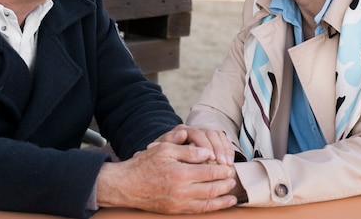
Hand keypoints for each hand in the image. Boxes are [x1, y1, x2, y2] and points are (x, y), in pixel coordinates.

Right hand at [96, 141, 237, 213]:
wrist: (127, 185)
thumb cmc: (145, 164)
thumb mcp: (164, 149)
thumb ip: (187, 150)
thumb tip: (207, 152)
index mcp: (180, 173)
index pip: (209, 172)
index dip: (221, 169)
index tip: (228, 166)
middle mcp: (181, 191)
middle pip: (212, 189)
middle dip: (225, 184)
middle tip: (233, 178)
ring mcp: (179, 203)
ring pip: (207, 203)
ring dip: (222, 199)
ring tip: (232, 194)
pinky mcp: (176, 210)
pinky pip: (198, 211)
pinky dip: (212, 208)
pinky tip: (219, 204)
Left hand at [152, 124, 234, 165]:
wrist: (165, 159)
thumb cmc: (163, 157)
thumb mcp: (162, 150)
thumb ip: (170, 142)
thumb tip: (182, 133)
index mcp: (182, 130)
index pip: (196, 133)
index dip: (205, 145)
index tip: (210, 158)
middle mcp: (195, 130)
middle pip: (210, 134)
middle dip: (217, 148)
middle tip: (222, 163)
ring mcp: (204, 134)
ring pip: (218, 137)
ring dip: (224, 150)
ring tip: (227, 164)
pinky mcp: (212, 140)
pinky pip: (224, 141)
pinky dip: (228, 150)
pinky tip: (230, 162)